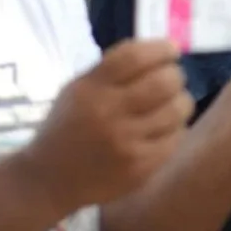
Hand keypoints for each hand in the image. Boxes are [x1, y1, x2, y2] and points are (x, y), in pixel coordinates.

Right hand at [19, 40, 192, 213]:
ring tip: (172, 104)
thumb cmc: (67, 128)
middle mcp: (108, 113)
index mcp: (90, 89)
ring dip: (181, 102)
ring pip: (177, 110)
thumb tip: (159, 52)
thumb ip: (112, 71)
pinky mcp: (141, 167)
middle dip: (175, 76)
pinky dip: (175, 129)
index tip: (171, 50)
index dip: (161, 48)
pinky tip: (165, 129)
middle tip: (172, 79)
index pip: (135, 57)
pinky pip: (175, 138)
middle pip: (164, 82)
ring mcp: (127, 143)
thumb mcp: (76, 91)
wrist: (49, 181)